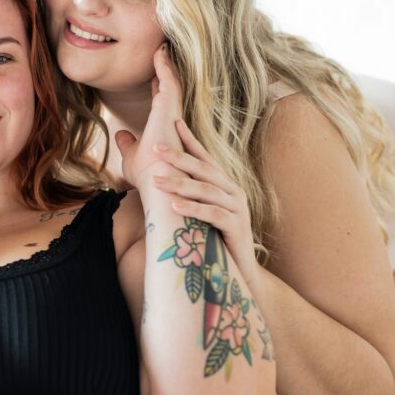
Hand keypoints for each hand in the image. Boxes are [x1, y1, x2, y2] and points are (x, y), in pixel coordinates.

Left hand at [115, 44, 184, 186]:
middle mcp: (171, 118)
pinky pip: (168, 81)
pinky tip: (159, 52)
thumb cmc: (147, 176)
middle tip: (163, 50)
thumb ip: (128, 144)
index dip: (158, 86)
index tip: (155, 74)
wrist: (157, 183)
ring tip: (162, 46)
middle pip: (169, 88)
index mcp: (162, 127)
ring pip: (171, 81)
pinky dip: (164, 66)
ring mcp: (173, 112)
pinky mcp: (170, 108)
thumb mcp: (132, 156)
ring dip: (166, 63)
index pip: (161, 101)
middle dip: (166, 69)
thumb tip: (120, 136)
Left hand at [151, 119, 259, 282]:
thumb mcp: (199, 212)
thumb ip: (184, 194)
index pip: (205, 157)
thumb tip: (156, 178)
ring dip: (180, 184)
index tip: (174, 122)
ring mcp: (237, 209)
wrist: (239, 271)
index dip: (190, 140)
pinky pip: (213, 214)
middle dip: (178, 157)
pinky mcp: (237, 227)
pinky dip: (193, 209)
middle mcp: (233, 192)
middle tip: (155, 147)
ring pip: (206, 190)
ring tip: (156, 181)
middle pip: (203, 169)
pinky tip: (175, 206)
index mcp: (224, 185)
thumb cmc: (214, 239)